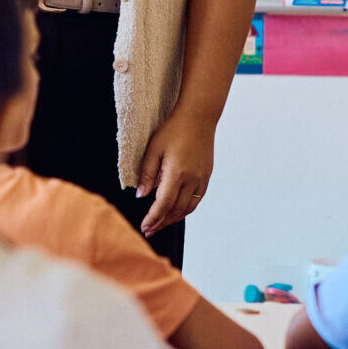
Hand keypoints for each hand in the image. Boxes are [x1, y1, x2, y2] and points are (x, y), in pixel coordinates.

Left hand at [135, 111, 218, 235]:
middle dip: (161, 223)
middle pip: (176, 211)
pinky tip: (175, 211)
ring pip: (188, 208)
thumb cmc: (173, 130)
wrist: (199, 118)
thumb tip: (141, 196)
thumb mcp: (154, 149)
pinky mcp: (206, 177)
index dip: (153, 218)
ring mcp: (202, 179)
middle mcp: (192, 180)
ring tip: (160, 223)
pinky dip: (184, 210)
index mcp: (177, 173)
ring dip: (173, 219)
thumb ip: (147, 174)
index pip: (163, 204)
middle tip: (149, 230)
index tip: (144, 227)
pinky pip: (196, 200)